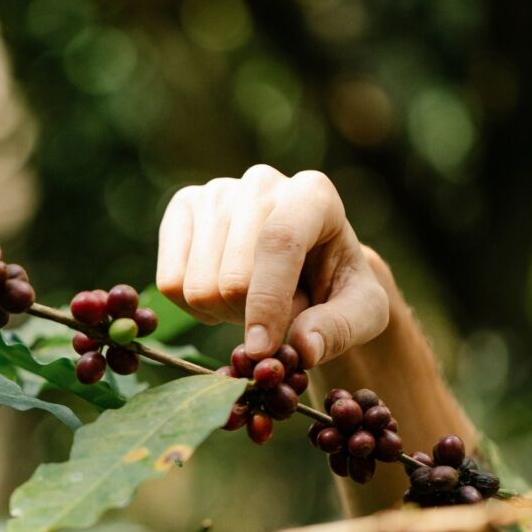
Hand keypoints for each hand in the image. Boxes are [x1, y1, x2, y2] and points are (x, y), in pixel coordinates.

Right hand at [156, 165, 388, 367]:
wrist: (306, 264)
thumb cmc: (336, 285)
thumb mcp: (362, 311)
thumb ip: (342, 329)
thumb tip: (303, 347)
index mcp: (313, 194)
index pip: (279, 242)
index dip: (268, 302)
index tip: (262, 349)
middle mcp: (261, 182)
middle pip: (232, 278)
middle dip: (252, 317)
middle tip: (278, 313)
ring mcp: (216, 191)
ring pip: (197, 286)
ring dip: (224, 313)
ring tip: (253, 299)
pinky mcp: (182, 207)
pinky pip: (169, 282)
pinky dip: (194, 306)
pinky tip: (222, 291)